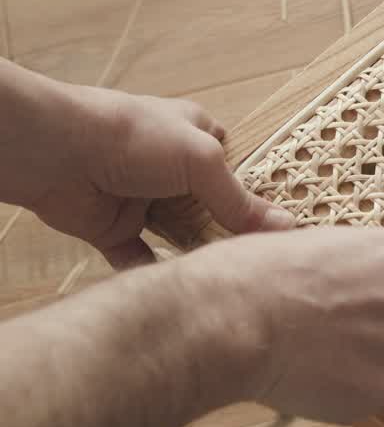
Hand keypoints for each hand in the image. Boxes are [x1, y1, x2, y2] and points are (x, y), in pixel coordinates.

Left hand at [0, 59, 292, 267]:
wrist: (54, 153)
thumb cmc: (131, 136)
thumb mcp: (201, 160)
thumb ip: (240, 201)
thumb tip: (287, 228)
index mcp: (197, 137)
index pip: (239, 170)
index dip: (258, 198)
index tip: (282, 231)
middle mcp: (172, 170)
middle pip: (212, 209)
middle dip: (230, 233)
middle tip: (258, 263)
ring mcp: (144, 200)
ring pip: (181, 236)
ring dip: (197, 256)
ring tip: (227, 281)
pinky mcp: (115, 229)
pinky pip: (142, 259)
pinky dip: (157, 274)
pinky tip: (181, 289)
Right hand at [177, 227, 383, 423]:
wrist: (235, 321)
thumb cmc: (255, 274)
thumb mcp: (306, 241)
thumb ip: (339, 264)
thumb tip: (332, 280)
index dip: (356, 293)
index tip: (331, 300)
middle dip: (363, 328)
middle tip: (319, 334)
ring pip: (381, 360)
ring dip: (352, 362)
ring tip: (304, 358)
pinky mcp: (380, 391)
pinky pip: (363, 395)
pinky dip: (338, 394)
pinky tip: (303, 380)